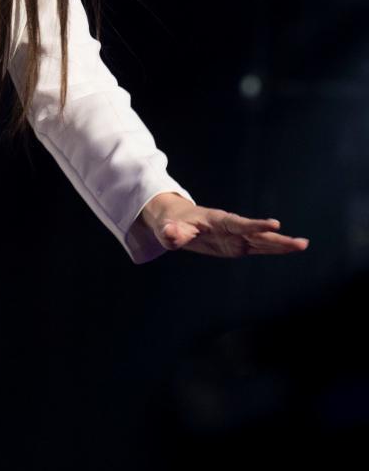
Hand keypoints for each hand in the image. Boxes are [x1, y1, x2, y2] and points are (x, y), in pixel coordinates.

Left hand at [140, 192, 308, 257]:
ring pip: (262, 242)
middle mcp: (231, 228)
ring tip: (303, 245)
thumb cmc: (171, 223)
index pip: (239, 224)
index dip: (256, 225)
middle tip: (302, 243)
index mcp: (217, 221)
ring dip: (281, 245)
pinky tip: (289, 249)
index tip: (276, 224)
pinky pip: (257, 248)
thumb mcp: (167, 228)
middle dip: (278, 239)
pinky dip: (272, 250)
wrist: (173, 220)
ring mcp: (235, 237)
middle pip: (258, 234)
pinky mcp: (236, 245)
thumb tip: (170, 234)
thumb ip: (172, 233)